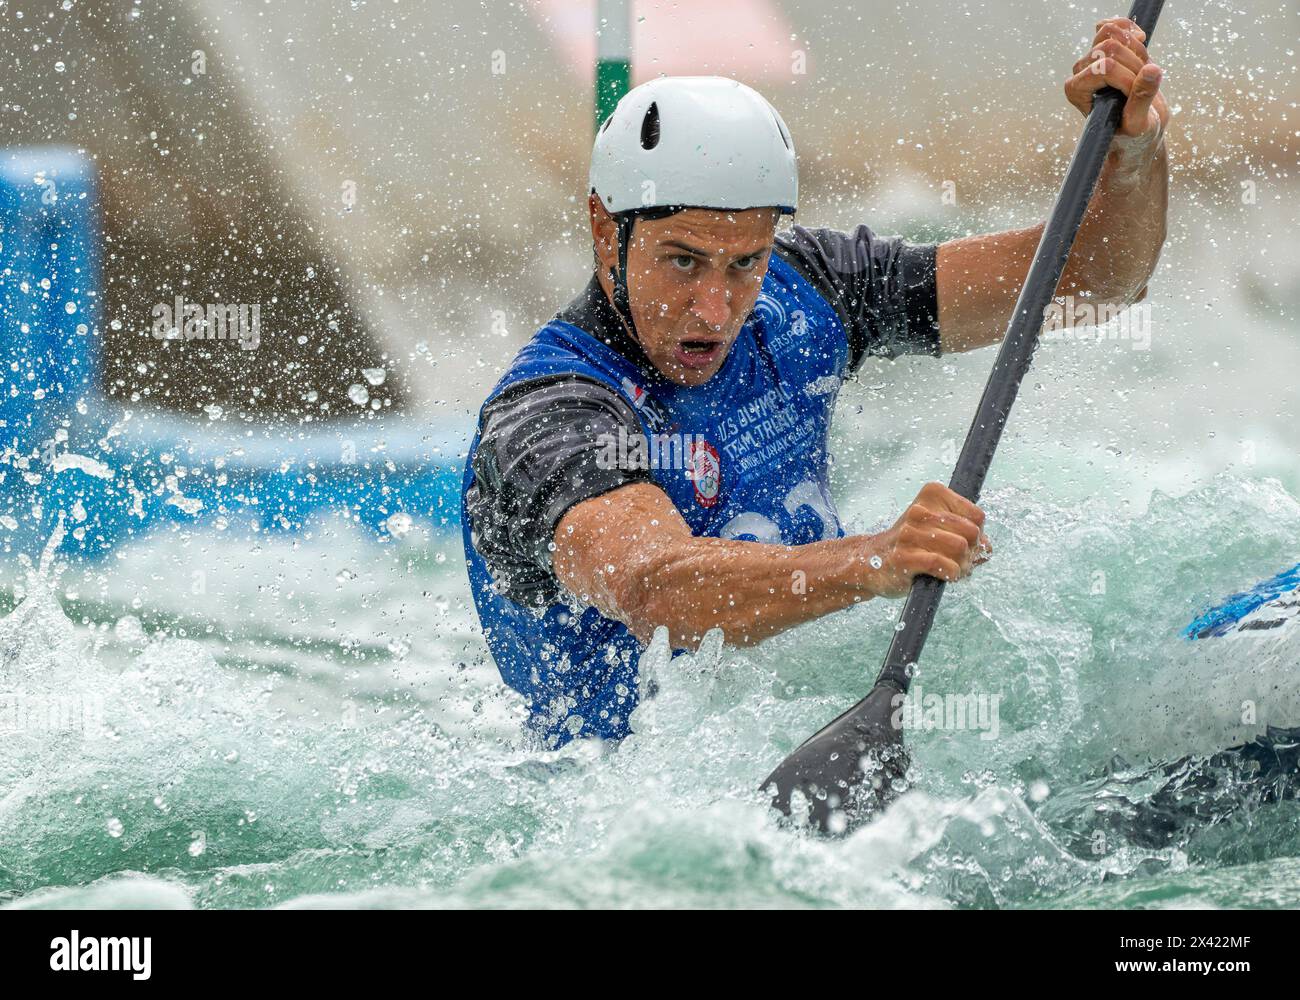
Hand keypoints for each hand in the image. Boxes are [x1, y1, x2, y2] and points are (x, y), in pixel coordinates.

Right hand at [863, 482, 989, 597]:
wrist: (872, 562)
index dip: (977, 535)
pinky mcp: (904, 557)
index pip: (977, 515)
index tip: (965, 545)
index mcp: (932, 495)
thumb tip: (987, 547)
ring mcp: (909, 533)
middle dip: (971, 552)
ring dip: (961, 565)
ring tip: (952, 569)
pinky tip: (944, 575)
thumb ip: (967, 534)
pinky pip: (942, 564)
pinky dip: (950, 573)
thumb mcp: (938, 529)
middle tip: (960, 561)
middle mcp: (919, 510)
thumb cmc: (911, 545)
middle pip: (971, 533)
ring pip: (959, 548)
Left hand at [1065, 16, 1169, 151]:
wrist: (1138, 129)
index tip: (1136, 98)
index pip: (1105, 68)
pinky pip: (1111, 26)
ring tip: (1143, 71)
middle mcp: (1079, 73)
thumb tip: (1152, 71)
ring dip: (1136, 50)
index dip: (1128, 78)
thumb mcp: (1139, 124)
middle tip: (1144, 85)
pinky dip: (1128, 27)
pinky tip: (1140, 37)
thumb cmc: (1132, 134)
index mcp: (1076, 91)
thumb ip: (1142, 100)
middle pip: (1109, 47)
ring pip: (1112, 34)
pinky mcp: (1104, 50)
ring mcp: (1091, 60)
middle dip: (1135, 64)